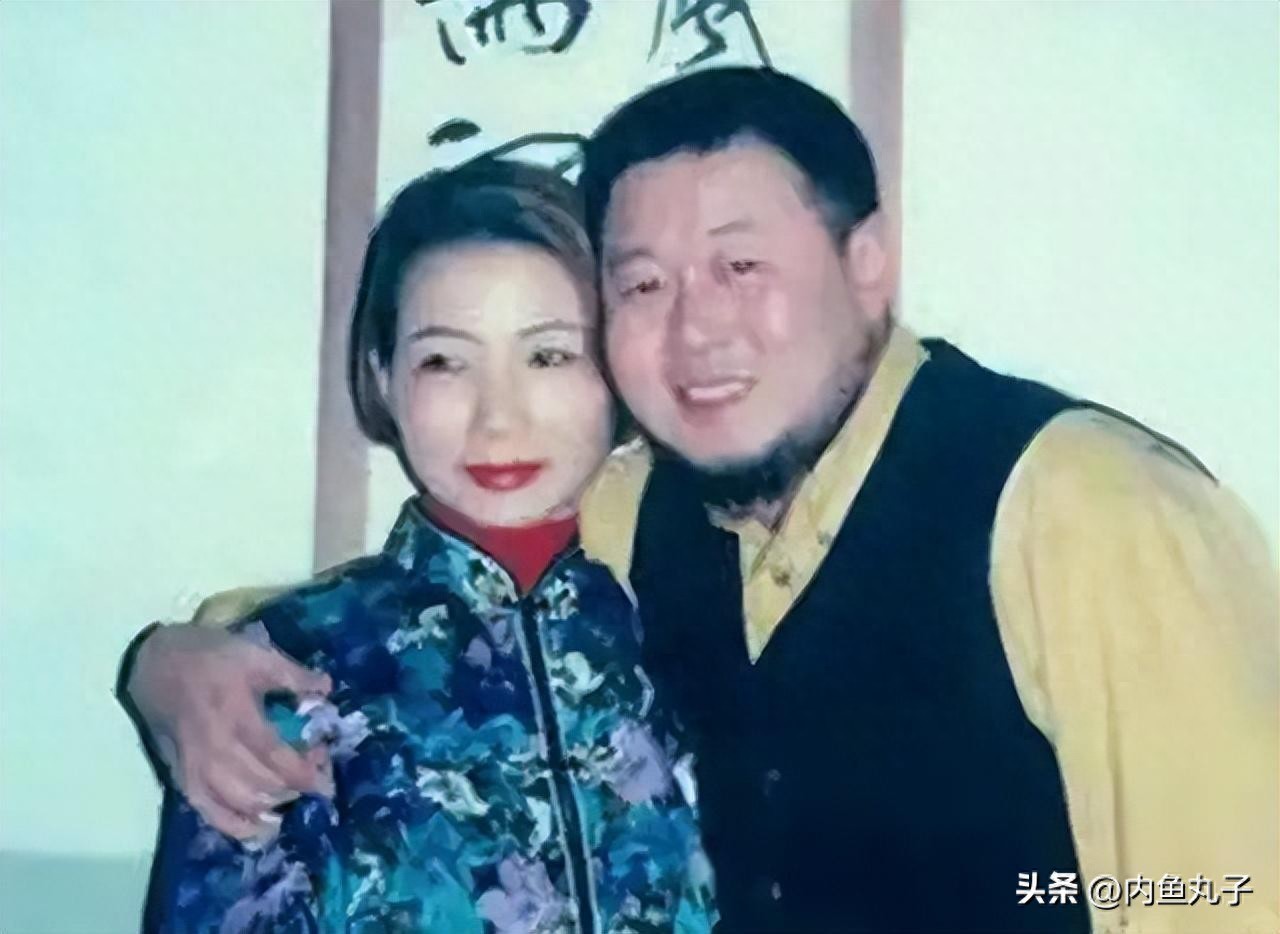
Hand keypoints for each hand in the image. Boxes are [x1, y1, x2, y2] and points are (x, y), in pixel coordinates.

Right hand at [126, 623, 333, 838]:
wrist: (156, 665)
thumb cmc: (211, 658)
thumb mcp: (256, 655)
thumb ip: (294, 675)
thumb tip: (327, 689)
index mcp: (236, 716)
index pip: (275, 757)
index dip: (305, 771)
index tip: (327, 774)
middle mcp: (215, 749)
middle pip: (262, 784)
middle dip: (297, 786)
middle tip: (316, 774)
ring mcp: (196, 768)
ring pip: (240, 803)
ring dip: (274, 805)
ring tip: (294, 794)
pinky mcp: (182, 778)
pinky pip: (210, 813)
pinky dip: (237, 827)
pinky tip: (262, 829)